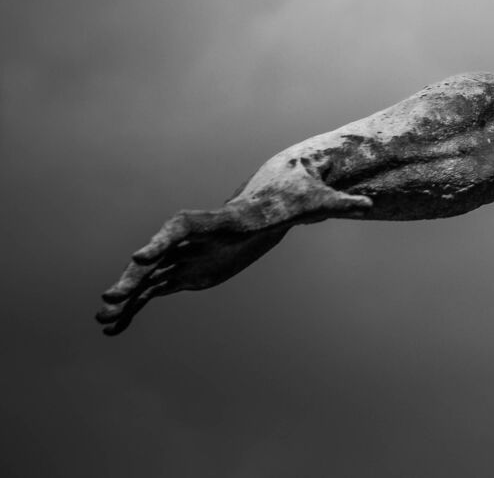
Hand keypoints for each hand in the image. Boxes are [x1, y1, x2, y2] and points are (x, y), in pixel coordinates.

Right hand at [97, 183, 370, 335]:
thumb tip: (368, 201)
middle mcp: (201, 234)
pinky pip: (158, 290)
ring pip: (153, 275)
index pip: (188, 225)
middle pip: (161, 253)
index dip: (164, 239)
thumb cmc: (300, 192)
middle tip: (109, 298)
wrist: (282, 188)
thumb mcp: (319, 198)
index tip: (141, 255)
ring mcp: (192, 252)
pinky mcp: (191, 268)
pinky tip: (116, 328)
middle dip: (135, 274)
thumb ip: (339, 201)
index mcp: (226, 218)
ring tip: (102, 320)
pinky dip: (138, 307)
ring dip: (129, 295)